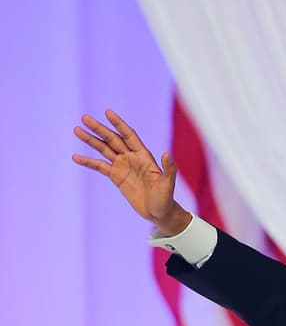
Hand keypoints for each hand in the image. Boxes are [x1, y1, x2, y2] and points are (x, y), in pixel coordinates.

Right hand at [72, 110, 188, 232]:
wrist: (158, 213)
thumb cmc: (165, 199)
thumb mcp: (168, 184)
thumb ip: (169, 169)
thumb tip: (167, 154)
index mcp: (143, 155)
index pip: (129, 135)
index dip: (119, 124)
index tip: (107, 112)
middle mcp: (131, 157)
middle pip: (112, 139)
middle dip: (99, 129)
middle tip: (84, 118)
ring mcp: (122, 166)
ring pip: (103, 149)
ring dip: (90, 140)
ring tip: (77, 130)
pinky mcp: (116, 177)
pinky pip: (99, 166)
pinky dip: (88, 162)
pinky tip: (75, 157)